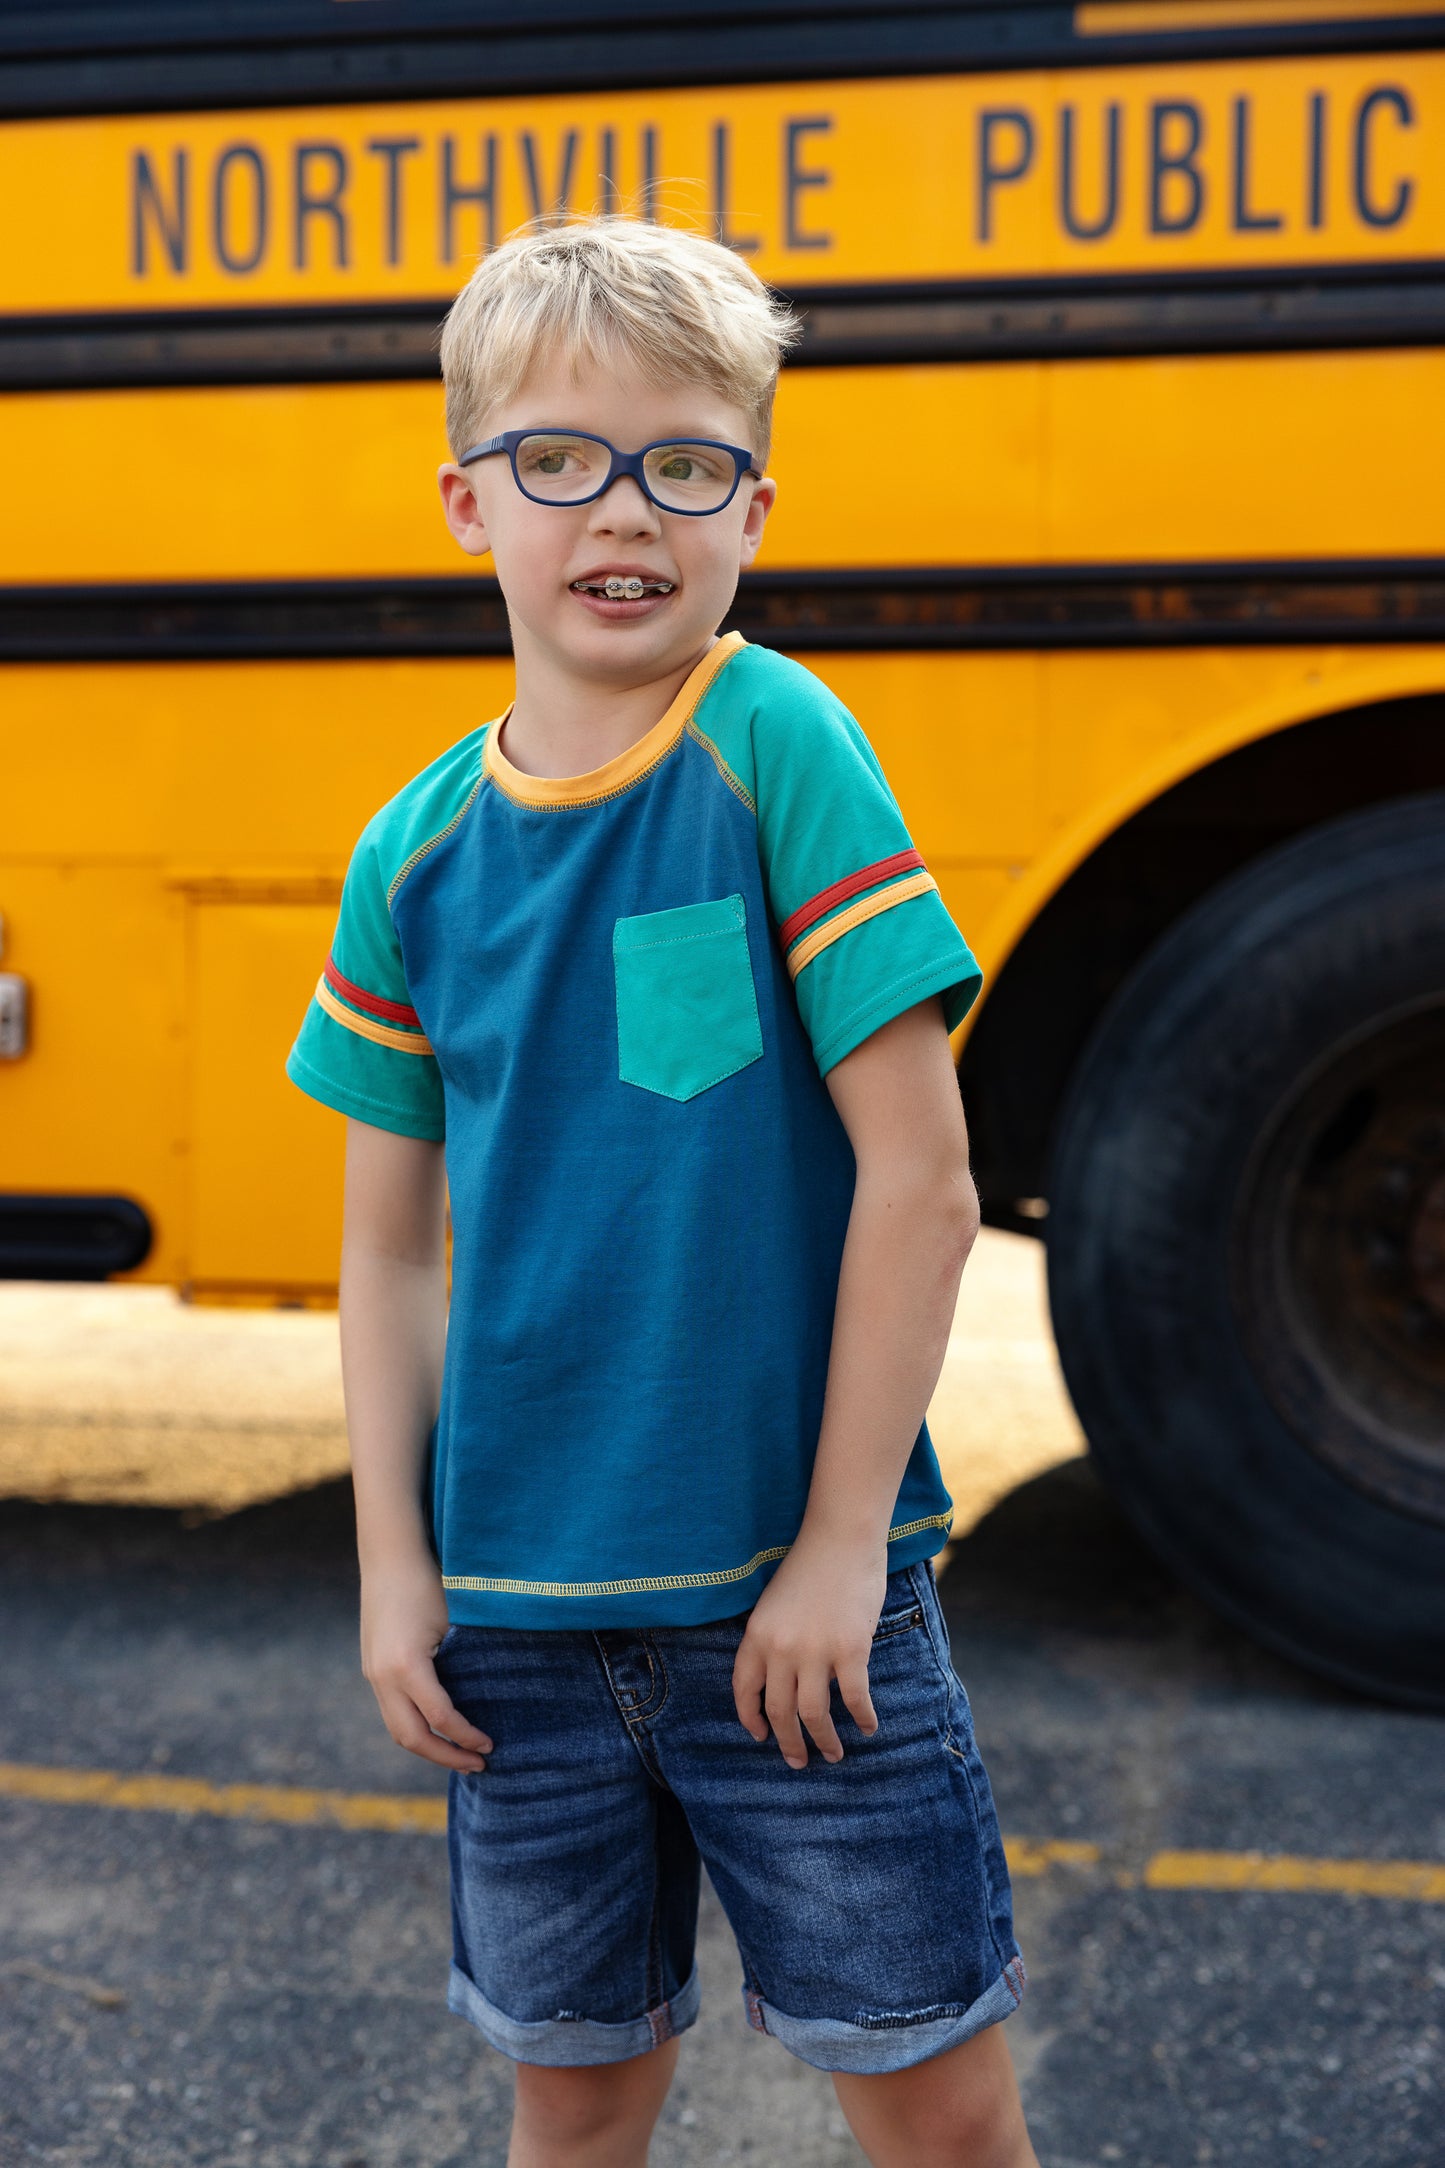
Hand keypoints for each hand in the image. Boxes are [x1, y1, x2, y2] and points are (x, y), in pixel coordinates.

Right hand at [360, 1548, 490, 1772]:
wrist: (390, 1558)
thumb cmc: (430, 1582)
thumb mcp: (455, 1621)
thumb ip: (468, 1661)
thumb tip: (495, 1699)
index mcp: (406, 1666)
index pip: (440, 1718)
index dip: (466, 1737)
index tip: (490, 1745)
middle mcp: (383, 1676)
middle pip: (411, 1737)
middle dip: (445, 1756)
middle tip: (478, 1765)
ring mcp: (373, 1675)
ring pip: (397, 1729)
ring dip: (428, 1747)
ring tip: (460, 1755)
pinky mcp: (373, 1670)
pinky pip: (392, 1712)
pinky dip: (415, 1728)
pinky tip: (439, 1730)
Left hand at [731, 1537, 886, 1767]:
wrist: (840, 1538)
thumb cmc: (810, 1566)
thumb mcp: (773, 1604)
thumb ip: (773, 1641)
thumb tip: (783, 1681)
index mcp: (756, 1636)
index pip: (744, 1690)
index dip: (751, 1719)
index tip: (762, 1737)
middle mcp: (780, 1649)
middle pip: (780, 1712)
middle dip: (789, 1744)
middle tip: (799, 1762)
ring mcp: (815, 1652)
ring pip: (814, 1715)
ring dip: (824, 1741)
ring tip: (833, 1755)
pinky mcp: (850, 1650)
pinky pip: (855, 1699)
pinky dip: (862, 1718)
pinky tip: (867, 1728)